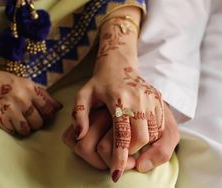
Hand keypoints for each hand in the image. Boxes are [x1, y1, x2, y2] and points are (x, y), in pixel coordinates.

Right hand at [0, 67, 61, 134]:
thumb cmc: (3, 82)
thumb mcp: (23, 82)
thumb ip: (38, 93)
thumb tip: (55, 106)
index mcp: (30, 88)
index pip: (48, 106)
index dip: (52, 112)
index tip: (51, 114)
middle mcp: (22, 99)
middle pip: (39, 121)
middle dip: (38, 122)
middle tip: (35, 119)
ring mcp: (11, 110)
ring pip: (27, 129)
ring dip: (27, 128)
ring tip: (23, 122)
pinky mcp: (0, 119)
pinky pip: (13, 131)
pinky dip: (14, 129)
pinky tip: (12, 122)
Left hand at [70, 25, 163, 182]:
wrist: (119, 65)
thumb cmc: (99, 82)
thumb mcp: (83, 95)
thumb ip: (79, 114)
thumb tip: (80, 135)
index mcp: (118, 98)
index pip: (122, 134)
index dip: (119, 157)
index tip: (116, 174)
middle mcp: (138, 98)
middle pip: (142, 137)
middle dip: (133, 152)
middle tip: (123, 159)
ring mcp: (151, 98)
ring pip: (154, 133)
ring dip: (143, 145)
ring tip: (132, 149)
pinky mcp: (158, 99)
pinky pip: (161, 125)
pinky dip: (152, 136)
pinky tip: (141, 136)